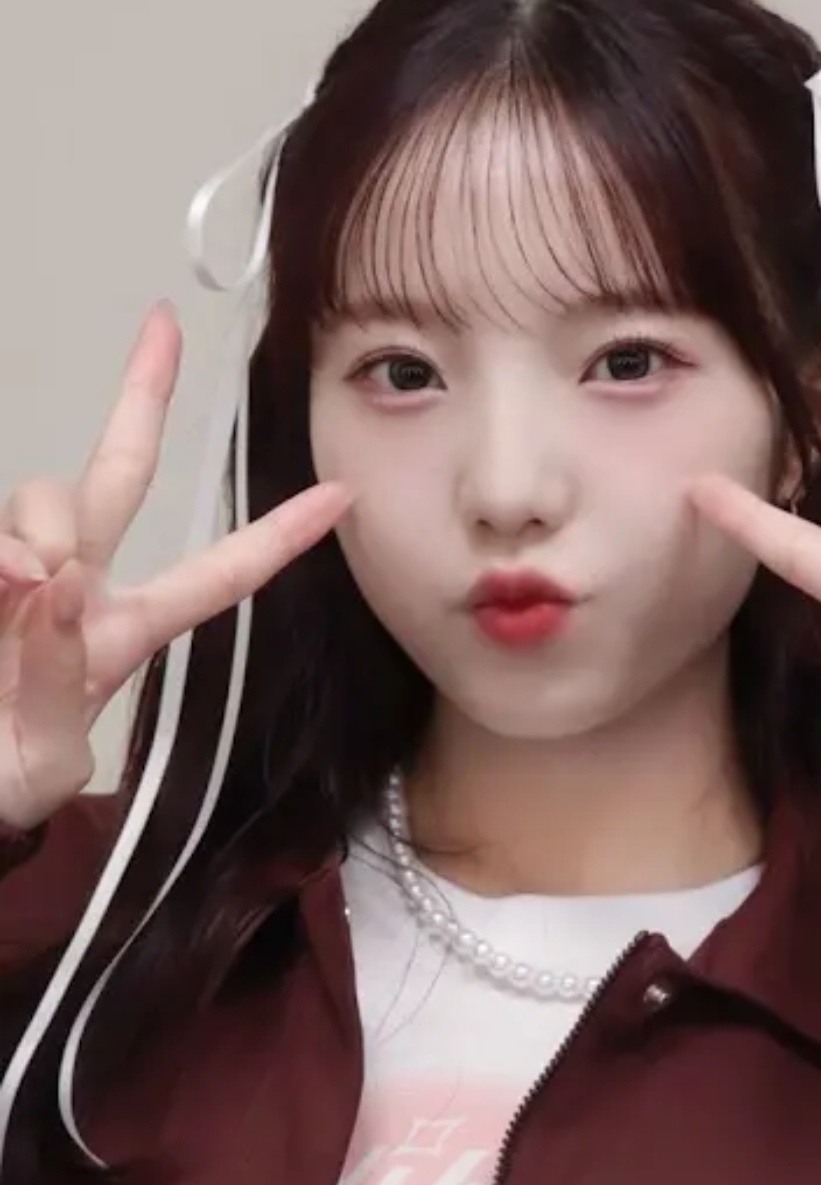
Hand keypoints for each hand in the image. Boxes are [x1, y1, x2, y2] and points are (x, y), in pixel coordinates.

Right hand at [0, 304, 351, 831]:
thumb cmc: (3, 776)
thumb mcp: (47, 759)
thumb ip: (55, 679)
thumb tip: (50, 585)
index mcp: (124, 633)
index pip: (217, 578)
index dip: (278, 538)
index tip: (342, 496)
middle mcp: (76, 586)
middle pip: (116, 476)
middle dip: (144, 397)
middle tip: (163, 328)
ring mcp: (19, 569)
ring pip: (41, 500)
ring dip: (29, 541)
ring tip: (5, 601)